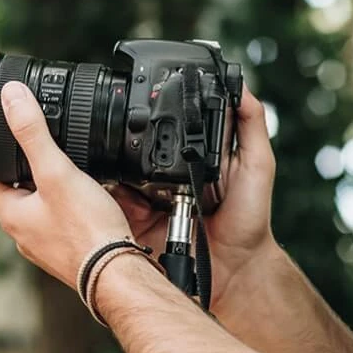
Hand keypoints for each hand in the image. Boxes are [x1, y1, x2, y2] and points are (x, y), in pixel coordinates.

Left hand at [0, 81, 132, 288]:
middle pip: (18, 197)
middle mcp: (26, 234)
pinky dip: (76, 212)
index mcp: (12, 215)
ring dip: (56, 194)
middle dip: (32, 177)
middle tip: (50, 159)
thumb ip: (34, 133)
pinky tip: (93, 205)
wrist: (116, 269)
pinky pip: (67, 225)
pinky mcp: (72, 251)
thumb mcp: (57, 171)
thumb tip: (13, 99)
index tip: (9, 148)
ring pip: (44, 212)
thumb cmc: (88, 230)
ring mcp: (48, 245)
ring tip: (75, 178)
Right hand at [109, 85, 277, 312]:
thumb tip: (239, 85)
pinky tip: (96, 181)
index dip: (152, 108)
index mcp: (191, 154)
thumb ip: (251, 123)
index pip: (165, 124)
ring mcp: (147, 195)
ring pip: (115, 170)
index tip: (137, 90)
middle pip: (133, 144)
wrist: (235, 267)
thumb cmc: (250, 216)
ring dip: (105, 160)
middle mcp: (164, 171)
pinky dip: (101, 192)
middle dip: (118, 132)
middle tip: (109, 120)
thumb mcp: (257, 162)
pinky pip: (110, 202)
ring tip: (94, 146)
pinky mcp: (134, 219)